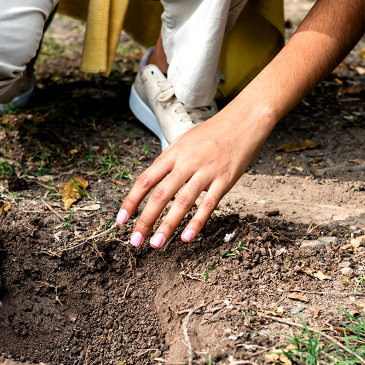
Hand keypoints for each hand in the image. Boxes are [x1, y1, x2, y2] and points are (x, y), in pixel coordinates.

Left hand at [115, 105, 272, 247]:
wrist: (244, 120)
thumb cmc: (211, 133)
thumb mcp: (183, 141)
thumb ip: (167, 162)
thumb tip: (151, 182)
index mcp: (172, 154)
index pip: (145, 180)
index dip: (131, 201)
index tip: (120, 219)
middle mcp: (186, 163)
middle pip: (160, 195)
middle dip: (145, 220)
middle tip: (135, 241)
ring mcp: (206, 172)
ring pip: (182, 202)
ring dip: (167, 226)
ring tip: (156, 244)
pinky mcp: (225, 180)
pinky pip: (209, 204)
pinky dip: (197, 222)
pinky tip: (186, 238)